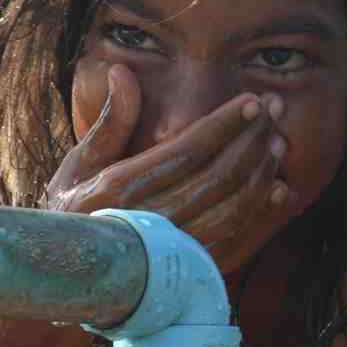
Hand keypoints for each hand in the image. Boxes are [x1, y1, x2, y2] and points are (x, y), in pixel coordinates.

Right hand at [52, 61, 296, 278]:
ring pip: (231, 208)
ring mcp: (170, 250)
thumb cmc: (71, 212)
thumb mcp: (78, 165)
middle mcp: (149, 221)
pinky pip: (233, 238)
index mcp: (120, 189)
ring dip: (260, 172)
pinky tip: (277, 186)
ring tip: (278, 140)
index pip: (187, 150)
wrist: (69, 276)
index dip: (224, 124)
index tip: (252, 100)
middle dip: (251, 139)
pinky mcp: (186, 269)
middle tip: (276, 107)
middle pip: (217, 176)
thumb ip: (109, 122)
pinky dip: (258, 211)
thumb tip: (122, 71)